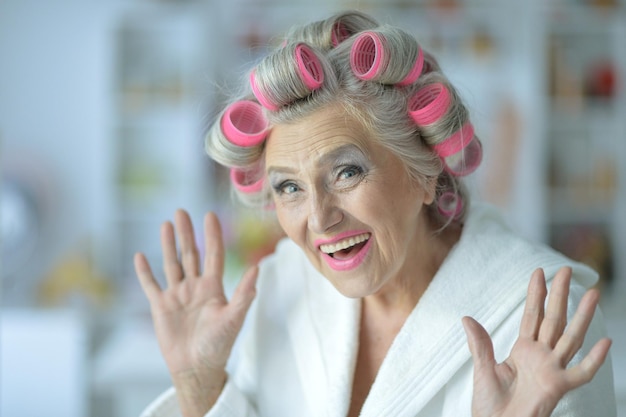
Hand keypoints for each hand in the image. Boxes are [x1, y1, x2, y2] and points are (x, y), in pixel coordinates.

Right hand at [134, 210, 257, 416]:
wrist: (197, 367)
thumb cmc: (218, 345)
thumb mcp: (233, 318)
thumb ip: (244, 294)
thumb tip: (257, 268)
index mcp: (214, 287)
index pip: (213, 254)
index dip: (212, 235)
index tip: (209, 215)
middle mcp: (195, 287)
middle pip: (190, 254)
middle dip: (186, 233)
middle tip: (181, 211)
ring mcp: (177, 295)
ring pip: (171, 263)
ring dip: (168, 245)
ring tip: (166, 224)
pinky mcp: (161, 306)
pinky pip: (151, 285)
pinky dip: (144, 272)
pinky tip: (140, 256)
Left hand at [462, 267, 611, 416]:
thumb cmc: (490, 405)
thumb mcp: (482, 369)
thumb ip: (479, 344)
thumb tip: (466, 318)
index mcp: (523, 350)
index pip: (532, 315)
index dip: (536, 295)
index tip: (539, 272)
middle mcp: (540, 356)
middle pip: (554, 320)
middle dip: (560, 295)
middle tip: (568, 271)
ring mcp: (552, 370)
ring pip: (570, 338)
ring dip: (582, 317)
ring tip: (592, 293)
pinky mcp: (558, 387)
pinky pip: (580, 373)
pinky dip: (593, 360)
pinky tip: (605, 342)